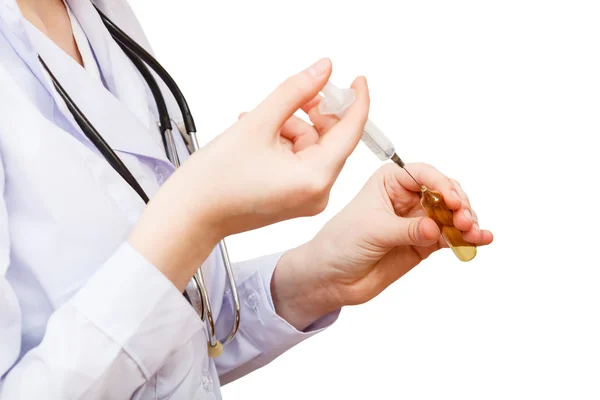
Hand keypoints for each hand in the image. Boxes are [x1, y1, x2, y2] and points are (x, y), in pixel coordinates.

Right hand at [129, 58, 369, 289]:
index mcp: (315, 178)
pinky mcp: (293, 199)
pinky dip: (285, 143)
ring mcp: (305, 199)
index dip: (356, 100)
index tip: (356, 79)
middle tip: (295, 93)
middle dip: (312, 113)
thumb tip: (323, 70)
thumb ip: (295, 92)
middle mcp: (317, 193)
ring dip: (291, 126)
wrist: (189, 217)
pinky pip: (300, 162)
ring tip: (259, 120)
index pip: (351, 131)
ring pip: (312, 148)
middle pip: (331, 139)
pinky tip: (260, 134)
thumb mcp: (258, 123)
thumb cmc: (215, 182)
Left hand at [273, 163, 492, 328]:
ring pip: (452, 215)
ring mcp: (418, 220)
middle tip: (464, 221)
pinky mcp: (425, 242)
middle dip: (459, 205)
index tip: (453, 202)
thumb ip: (408, 229)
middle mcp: (407, 197)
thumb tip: (436, 229)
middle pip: (445, 193)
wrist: (332, 277)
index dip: (443, 185)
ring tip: (473, 233)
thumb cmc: (341, 244)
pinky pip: (451, 237)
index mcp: (389, 182)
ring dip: (467, 222)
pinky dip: (467, 238)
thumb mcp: (373, 231)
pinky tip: (481, 240)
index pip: (424, 175)